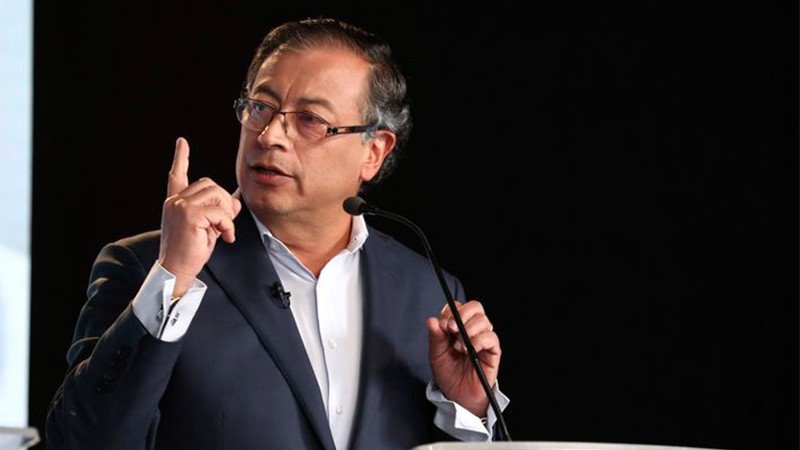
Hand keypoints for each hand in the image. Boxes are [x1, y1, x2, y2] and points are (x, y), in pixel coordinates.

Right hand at [158, 137, 241, 295]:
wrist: (177, 271)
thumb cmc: (191, 252)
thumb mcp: (209, 228)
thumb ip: (219, 212)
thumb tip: (235, 202)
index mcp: (175, 202)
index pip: (176, 176)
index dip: (180, 158)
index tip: (182, 142)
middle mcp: (175, 201)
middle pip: (210, 185)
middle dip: (223, 203)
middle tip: (224, 225)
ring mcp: (180, 206)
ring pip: (216, 195)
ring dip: (226, 214)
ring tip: (222, 231)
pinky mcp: (189, 214)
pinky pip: (220, 212)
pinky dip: (228, 225)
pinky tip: (225, 237)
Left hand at [426, 300, 500, 416]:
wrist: (457, 396)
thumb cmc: (448, 375)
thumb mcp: (436, 355)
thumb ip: (435, 337)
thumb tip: (432, 320)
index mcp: (458, 327)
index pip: (458, 307)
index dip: (451, 311)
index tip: (443, 325)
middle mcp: (472, 330)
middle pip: (475, 307)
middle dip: (462, 315)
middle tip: (452, 329)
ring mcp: (483, 339)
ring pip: (483, 320)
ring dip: (469, 330)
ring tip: (459, 347)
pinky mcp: (493, 351)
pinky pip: (491, 338)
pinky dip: (479, 341)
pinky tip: (469, 349)